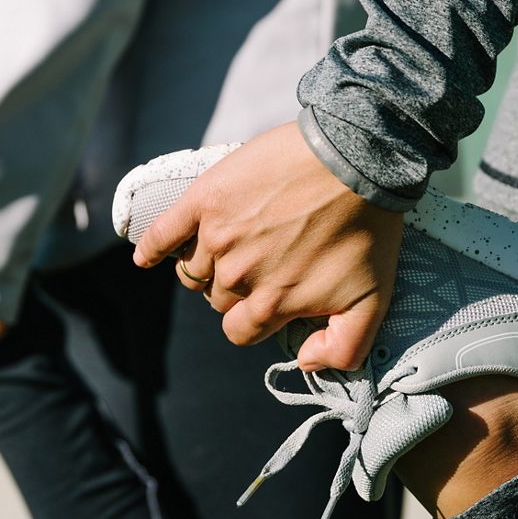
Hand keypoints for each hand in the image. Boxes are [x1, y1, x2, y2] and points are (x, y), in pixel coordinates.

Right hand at [133, 122, 404, 371]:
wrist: (355, 157)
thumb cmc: (368, 226)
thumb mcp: (373, 300)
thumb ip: (343, 347)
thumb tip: (305, 362)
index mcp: (272, 303)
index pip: (239, 331)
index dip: (253, 318)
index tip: (268, 297)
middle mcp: (238, 275)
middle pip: (217, 298)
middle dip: (236, 287)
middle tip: (263, 258)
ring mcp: (218, 236)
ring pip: (194, 269)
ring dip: (208, 263)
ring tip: (233, 240)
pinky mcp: (206, 200)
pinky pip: (164, 233)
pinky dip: (151, 247)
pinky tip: (144, 257)